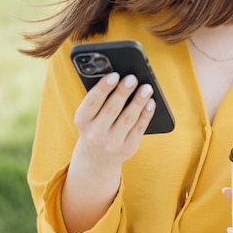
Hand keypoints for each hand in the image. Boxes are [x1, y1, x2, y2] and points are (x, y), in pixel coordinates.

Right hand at [61, 72, 155, 232]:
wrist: (97, 158)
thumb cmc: (96, 125)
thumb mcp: (89, 115)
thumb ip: (100, 99)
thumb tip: (121, 79)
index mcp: (82, 121)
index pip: (92, 102)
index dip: (103, 88)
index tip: (114, 75)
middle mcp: (95, 134)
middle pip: (111, 109)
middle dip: (123, 92)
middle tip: (132, 78)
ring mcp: (112, 143)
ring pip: (128, 118)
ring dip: (138, 102)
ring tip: (146, 88)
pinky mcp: (128, 148)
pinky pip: (139, 128)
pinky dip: (146, 114)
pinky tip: (151, 102)